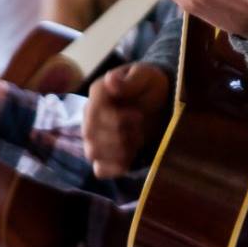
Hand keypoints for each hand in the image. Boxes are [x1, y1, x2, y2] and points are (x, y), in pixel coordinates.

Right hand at [82, 62, 172, 178]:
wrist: (158, 101)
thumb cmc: (149, 86)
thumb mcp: (146, 76)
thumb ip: (130, 79)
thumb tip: (110, 80)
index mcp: (98, 94)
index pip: (94, 112)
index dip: (116, 118)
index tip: (138, 115)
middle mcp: (89, 116)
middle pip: (91, 134)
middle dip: (121, 135)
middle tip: (140, 128)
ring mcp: (94, 138)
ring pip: (93, 152)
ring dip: (120, 150)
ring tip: (137, 140)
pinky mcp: (104, 156)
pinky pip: (100, 170)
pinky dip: (115, 168)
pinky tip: (131, 157)